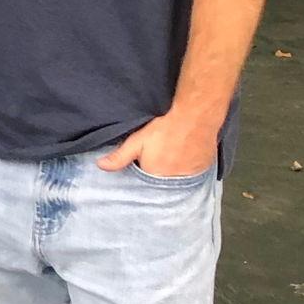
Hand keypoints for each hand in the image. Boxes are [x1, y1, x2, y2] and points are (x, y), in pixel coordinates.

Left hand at [97, 113, 216, 179]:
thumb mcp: (137, 142)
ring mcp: (190, 178)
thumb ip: (119, 157)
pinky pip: (192, 176)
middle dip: (158, 175)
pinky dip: (187, 170)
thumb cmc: (165, 128)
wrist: (195, 117)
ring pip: (177, 180)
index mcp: (155, 178)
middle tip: (161, 158)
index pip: (145, 185)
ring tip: (173, 157)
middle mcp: (173, 182)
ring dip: (174, 173)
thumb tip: (101, 166)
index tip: (145, 166)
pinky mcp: (203, 171)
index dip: (143, 175)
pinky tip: (185, 158)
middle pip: (161, 183)